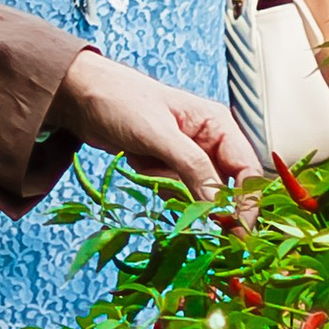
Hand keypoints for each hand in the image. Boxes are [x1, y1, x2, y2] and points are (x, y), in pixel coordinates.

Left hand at [51, 49, 255, 201]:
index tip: (240, 232)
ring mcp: (187, 157)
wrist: (81, 96)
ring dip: (173, 190)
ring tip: (147, 162)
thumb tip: (219, 206)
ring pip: (198, 194)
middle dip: (206, 201)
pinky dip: (157, 185)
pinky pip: (174, 191)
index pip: (247, 171)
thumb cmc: (121, 102)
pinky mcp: (166, 167)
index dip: (248, 203)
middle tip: (188, 208)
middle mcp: (209, 142)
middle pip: (226, 187)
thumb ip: (191, 167)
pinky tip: (139, 162)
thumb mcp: (158, 133)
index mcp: (218, 125)